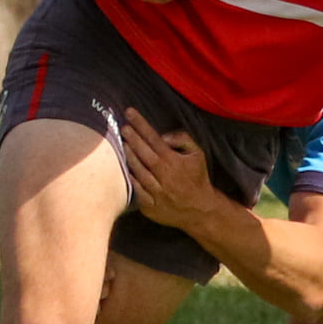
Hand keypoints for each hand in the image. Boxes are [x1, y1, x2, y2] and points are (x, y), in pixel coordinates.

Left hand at [118, 108, 221, 227]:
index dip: (141, 124)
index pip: (153, 138)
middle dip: (131, 138)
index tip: (130, 112)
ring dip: (128, 157)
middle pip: (143, 153)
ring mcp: (156, 192)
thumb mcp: (198, 154)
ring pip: (138, 171)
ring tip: (122, 145)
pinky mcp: (150, 206)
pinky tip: (126, 170)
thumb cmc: (197, 178)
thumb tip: (163, 136)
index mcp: (174, 161)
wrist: (200, 210)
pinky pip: (137, 191)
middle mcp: (164, 176)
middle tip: (122, 127)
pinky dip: (131, 180)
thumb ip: (183, 139)